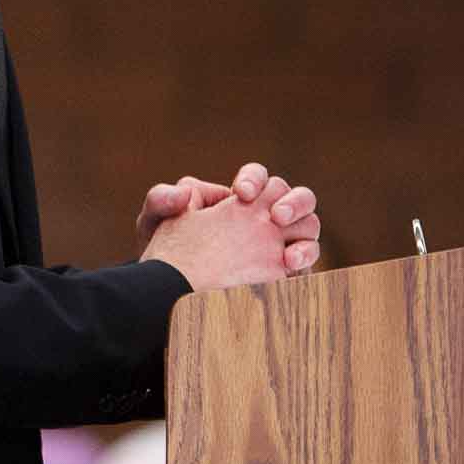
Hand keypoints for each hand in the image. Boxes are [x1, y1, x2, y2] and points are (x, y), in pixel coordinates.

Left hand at [140, 166, 322, 289]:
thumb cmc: (163, 245)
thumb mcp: (155, 220)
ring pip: (308, 226)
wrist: (169, 286)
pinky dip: (304, 260)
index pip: (259, 178)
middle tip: (276, 216)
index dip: (255, 180)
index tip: (241, 194)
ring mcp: (278, 242)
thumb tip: (184, 194)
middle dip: (292, 202)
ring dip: (304, 232)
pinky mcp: (284, 269)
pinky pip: (306, 260)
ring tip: (287, 252)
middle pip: (298, 197)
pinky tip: (289, 268)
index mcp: (238, 197)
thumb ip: (161, 200)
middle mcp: (264, 215)